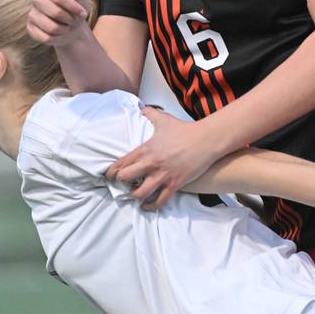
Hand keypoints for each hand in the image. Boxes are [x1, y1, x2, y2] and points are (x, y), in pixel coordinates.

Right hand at [27, 0, 89, 46]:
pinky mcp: (30, 29)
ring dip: (65, 30)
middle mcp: (37, 0)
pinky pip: (45, 38)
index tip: (83, 13)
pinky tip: (59, 34)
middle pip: (56, 13)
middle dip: (70, 20)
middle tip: (75, 21)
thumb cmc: (76, 9)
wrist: (72, 26)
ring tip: (67, 27)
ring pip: (51, 27)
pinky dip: (57, 38)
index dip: (74, 8)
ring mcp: (32, 15)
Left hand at [106, 107, 220, 209]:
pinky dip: (151, 206)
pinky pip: (159, 201)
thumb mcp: (164, 119)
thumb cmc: (184, 129)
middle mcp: (151, 164)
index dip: (112, 172)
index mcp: (146, 149)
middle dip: (121, 183)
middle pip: (126, 178)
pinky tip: (148, 206)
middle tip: (123, 184)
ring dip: (135, 196)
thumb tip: (142, 108)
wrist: (205, 139)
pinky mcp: (175, 184)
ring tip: (135, 195)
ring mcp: (163, 175)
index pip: (122, 163)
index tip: (109, 176)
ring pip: (140, 193)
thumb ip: (150, 113)